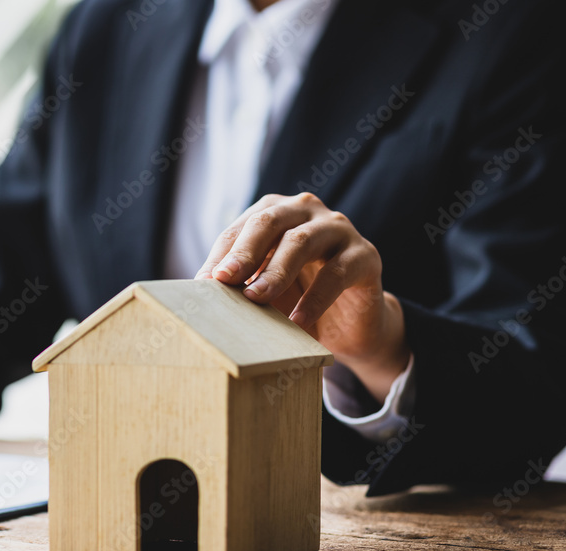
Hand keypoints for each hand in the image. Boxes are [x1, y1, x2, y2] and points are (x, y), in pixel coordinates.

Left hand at [195, 192, 409, 402]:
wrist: (349, 325)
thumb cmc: (296, 298)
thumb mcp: (262, 289)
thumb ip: (238, 282)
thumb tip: (200, 288)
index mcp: (274, 213)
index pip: (241, 228)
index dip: (222, 254)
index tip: (204, 282)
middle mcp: (306, 211)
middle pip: (269, 222)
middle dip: (244, 251)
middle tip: (225, 280)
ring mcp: (338, 229)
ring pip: (302, 241)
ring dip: (275, 272)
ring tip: (256, 299)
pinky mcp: (365, 255)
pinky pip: (338, 272)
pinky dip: (315, 297)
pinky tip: (298, 320)